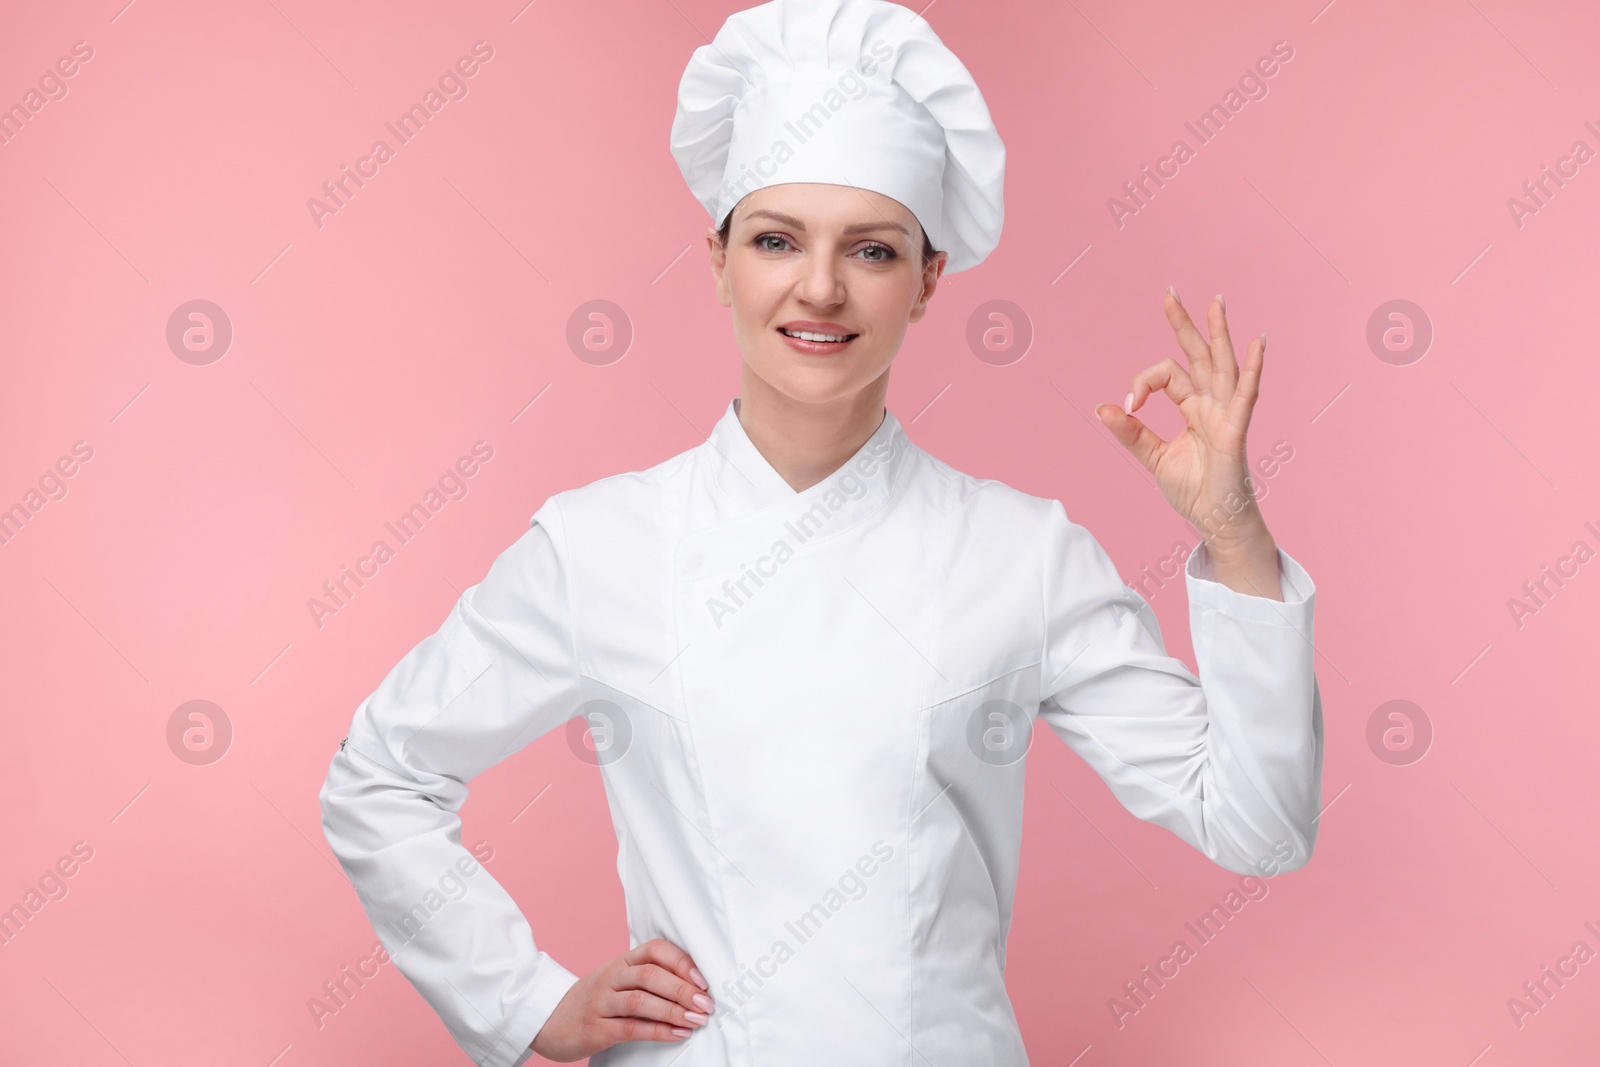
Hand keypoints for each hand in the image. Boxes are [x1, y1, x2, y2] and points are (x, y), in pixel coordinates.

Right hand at [529, 938, 714, 1061]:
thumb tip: (695, 986)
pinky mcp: (595, 1029)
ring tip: (697, 1020)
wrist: (547, 1019)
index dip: (681, 961)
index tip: (704, 979)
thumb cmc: (594, 1000)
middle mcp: (611, 977)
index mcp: (621, 961)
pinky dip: (658, 1031)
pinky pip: (630, 1028)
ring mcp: (601, 1002)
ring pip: (640, 1000)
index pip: (654, 949)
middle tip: (706, 1003)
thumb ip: (648, 978)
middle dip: (683, 989)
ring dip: (674, 1010)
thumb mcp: (617, 980)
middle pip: (650, 975)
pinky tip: (677, 1034)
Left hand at [1095, 289, 1273, 556]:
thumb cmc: (1192, 490)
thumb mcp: (1153, 457)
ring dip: (1219, 333)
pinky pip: (1245, 395)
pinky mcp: (1236, 430)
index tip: (1127, 404)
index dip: (1143, 382)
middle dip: (1184, 324)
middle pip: (1197, 355)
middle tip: (1169, 293)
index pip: (1168, 375)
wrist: (1214, 521)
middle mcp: (1211, 405)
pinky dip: (1253, 368)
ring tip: (1217, 302)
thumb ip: (1131, 432)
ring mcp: (1226, 415)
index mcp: (1193, 409)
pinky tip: (1257, 343)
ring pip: (1222, 365)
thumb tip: (1102, 408)